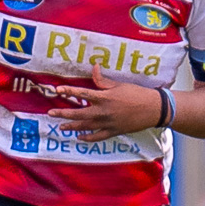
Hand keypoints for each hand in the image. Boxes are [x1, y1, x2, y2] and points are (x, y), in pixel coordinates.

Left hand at [46, 65, 161, 140]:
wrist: (154, 109)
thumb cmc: (137, 94)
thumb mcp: (119, 85)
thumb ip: (103, 80)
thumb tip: (94, 67)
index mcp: (104, 97)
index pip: (82, 93)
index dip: (69, 91)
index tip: (57, 90)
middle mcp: (103, 111)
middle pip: (78, 113)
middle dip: (62, 113)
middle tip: (50, 113)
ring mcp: (107, 123)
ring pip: (85, 126)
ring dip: (71, 127)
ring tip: (61, 127)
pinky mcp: (113, 131)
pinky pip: (97, 137)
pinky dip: (87, 138)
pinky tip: (79, 137)